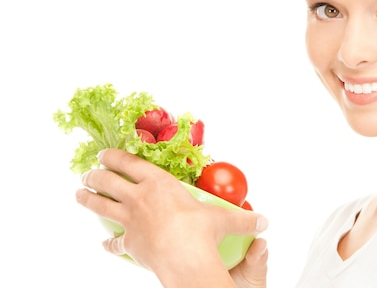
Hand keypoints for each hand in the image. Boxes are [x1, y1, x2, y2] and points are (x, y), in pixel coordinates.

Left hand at [76, 148, 267, 287]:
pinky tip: (104, 244)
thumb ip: (242, 219)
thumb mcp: (222, 220)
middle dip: (95, 174)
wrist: (184, 257)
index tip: (104, 152)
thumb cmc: (200, 231)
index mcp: (159, 183)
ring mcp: (129, 221)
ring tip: (79, 194)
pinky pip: (113, 243)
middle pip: (107, 180)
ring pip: (100, 205)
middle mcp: (139, 198)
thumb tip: (264, 221)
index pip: (130, 162)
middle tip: (89, 172)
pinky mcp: (128, 243)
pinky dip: (108, 244)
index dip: (114, 155)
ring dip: (88, 199)